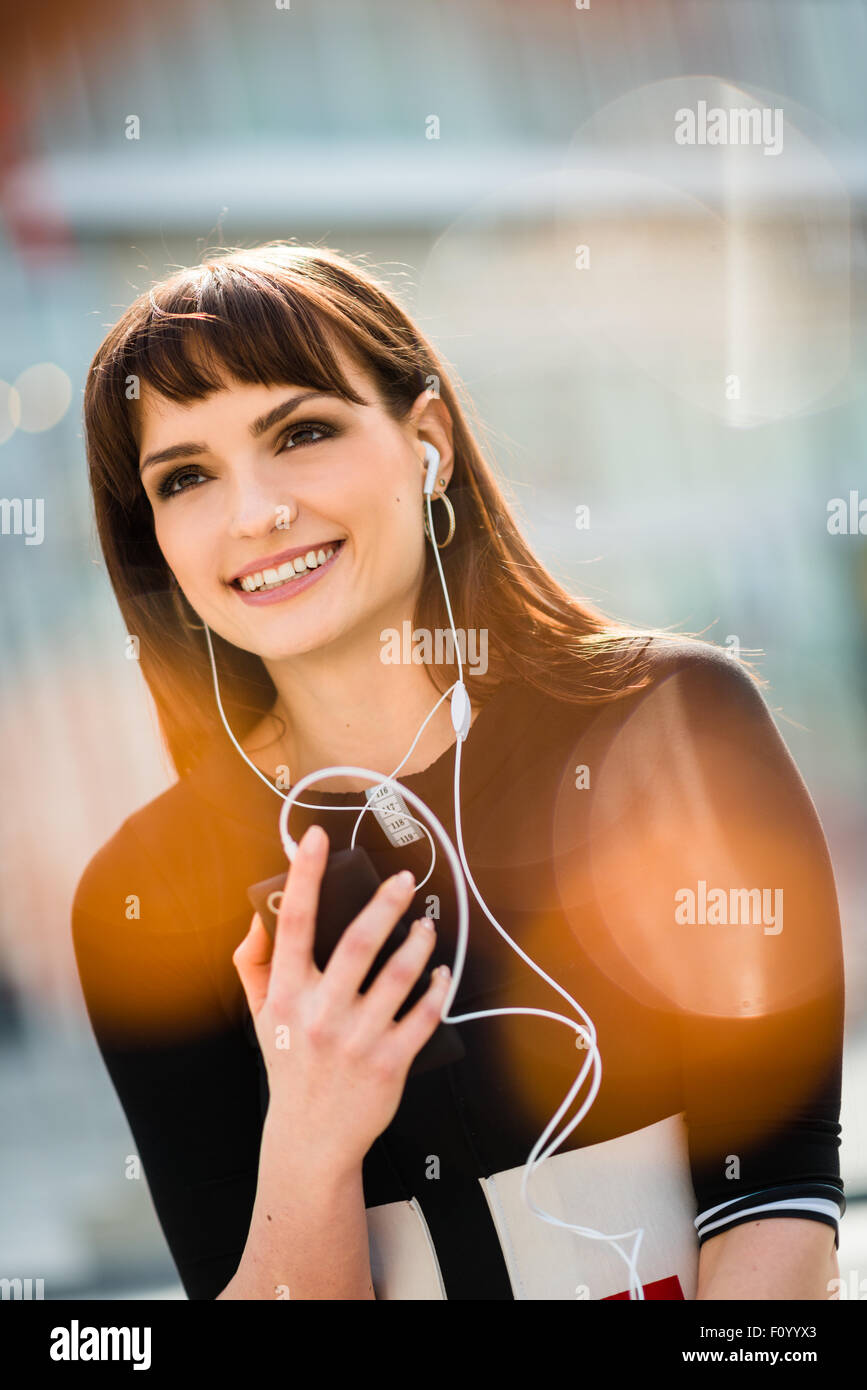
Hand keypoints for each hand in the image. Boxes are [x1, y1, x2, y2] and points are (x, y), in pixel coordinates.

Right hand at [232, 823, 450, 1172]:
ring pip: (399, 976)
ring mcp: (357, 1040)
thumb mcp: (259, 1015)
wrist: (311, 1137)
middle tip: (405, 878)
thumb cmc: (290, 1064)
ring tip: (426, 926)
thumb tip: (260, 917)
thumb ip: (254, 964)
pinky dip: (438, 989)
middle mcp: (319, 1014)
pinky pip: (423, 1016)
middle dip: (385, 903)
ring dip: (419, 944)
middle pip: (358, 944)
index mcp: (286, 994)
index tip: (316, 837)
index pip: (294, 924)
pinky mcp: (389, 1063)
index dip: (304, 876)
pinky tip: (442, 971)